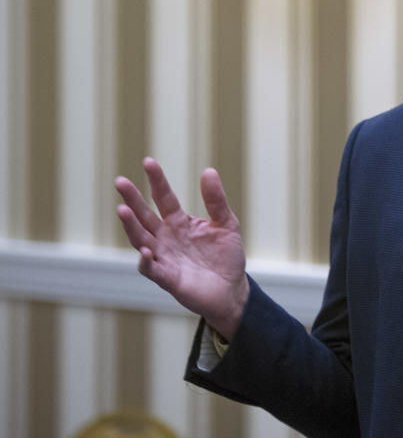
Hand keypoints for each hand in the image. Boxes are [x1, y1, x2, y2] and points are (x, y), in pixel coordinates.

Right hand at [115, 158, 249, 338]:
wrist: (231, 290)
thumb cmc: (226, 257)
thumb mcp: (227, 223)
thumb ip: (216, 200)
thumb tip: (208, 171)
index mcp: (180, 222)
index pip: (164, 198)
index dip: (157, 181)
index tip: (148, 162)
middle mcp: (166, 238)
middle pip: (145, 216)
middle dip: (132, 199)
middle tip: (120, 181)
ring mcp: (164, 257)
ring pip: (140, 239)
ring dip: (131, 225)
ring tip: (122, 209)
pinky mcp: (167, 278)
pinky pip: (151, 269)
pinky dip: (145, 260)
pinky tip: (144, 249)